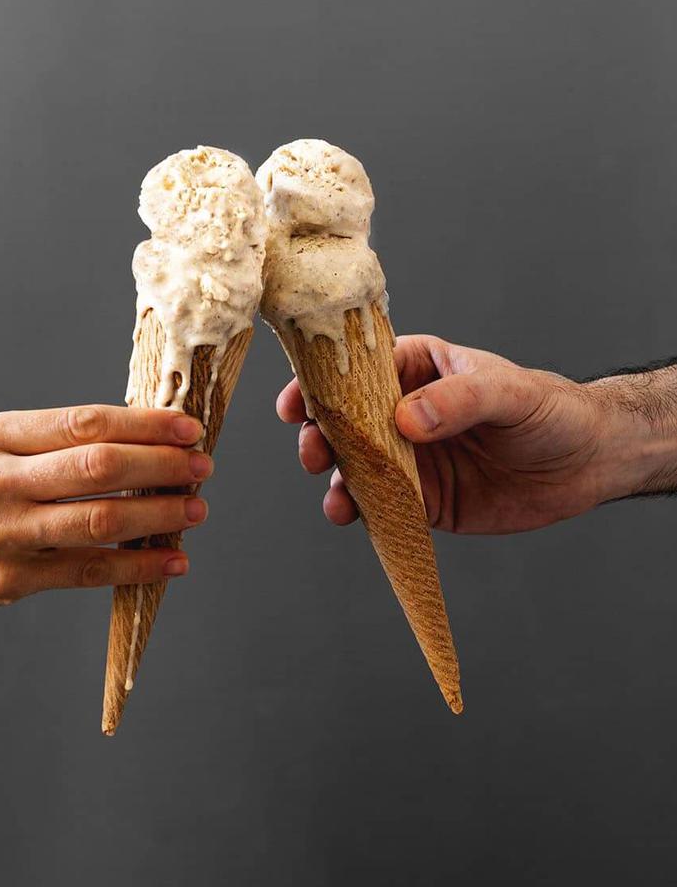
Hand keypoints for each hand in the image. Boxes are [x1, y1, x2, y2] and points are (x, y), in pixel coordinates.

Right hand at [0, 405, 212, 634]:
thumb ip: (48, 439)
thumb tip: (136, 437)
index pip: (83, 422)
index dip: (144, 424)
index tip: (186, 427)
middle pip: (98, 467)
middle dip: (162, 465)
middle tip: (201, 467)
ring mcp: (1, 533)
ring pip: (100, 520)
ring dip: (159, 514)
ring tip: (195, 510)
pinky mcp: (9, 581)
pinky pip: (87, 572)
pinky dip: (136, 565)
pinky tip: (170, 560)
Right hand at [277, 335, 676, 534]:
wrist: (588, 463)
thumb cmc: (549, 410)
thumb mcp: (508, 392)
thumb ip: (459, 400)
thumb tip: (407, 420)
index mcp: (418, 369)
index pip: (359, 371)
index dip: (322, 384)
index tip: (298, 402)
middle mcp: (405, 412)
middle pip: (346, 422)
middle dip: (321, 436)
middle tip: (316, 451)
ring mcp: (412, 458)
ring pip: (357, 468)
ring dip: (337, 480)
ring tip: (338, 496)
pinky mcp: (424, 500)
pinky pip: (383, 506)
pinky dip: (363, 513)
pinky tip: (355, 517)